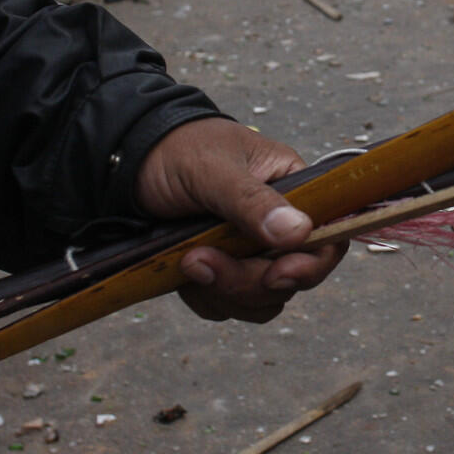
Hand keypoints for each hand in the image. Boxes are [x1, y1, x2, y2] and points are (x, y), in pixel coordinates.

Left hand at [135, 118, 347, 322]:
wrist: (126, 162)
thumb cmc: (175, 150)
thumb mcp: (212, 169)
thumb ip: (253, 201)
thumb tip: (300, 232)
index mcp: (292, 187)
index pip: (327, 234)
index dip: (311, 263)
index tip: (277, 274)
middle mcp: (278, 222)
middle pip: (291, 276)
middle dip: (249, 280)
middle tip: (202, 260)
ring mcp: (250, 250)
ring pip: (262, 298)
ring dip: (225, 292)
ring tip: (186, 261)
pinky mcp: (223, 269)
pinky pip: (230, 304)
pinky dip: (207, 298)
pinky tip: (182, 271)